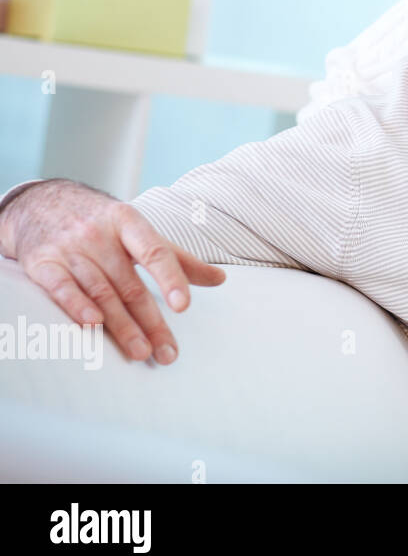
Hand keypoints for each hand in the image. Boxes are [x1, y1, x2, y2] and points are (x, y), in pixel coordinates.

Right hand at [0, 179, 225, 364]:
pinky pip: (60, 287)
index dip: (171, 278)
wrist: (38, 203)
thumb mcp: (139, 230)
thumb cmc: (101, 223)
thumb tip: (221, 279)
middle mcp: (99, 234)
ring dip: (121, 326)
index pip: (156, 251)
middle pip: (130, 285)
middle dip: (150, 322)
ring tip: (141, 352)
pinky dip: (76, 306)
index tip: (183, 306)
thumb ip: (177, 258)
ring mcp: (69, 248)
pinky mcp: (41, 262)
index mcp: (129, 222)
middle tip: (167, 353)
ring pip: (101, 292)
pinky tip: (93, 325)